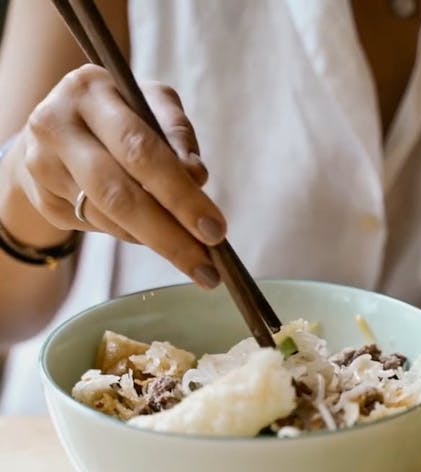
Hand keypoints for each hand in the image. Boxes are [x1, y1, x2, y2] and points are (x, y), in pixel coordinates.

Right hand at [14, 64, 225, 287]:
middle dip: (170, 237)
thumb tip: (196, 177)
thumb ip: (176, 134)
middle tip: (206, 268)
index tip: (214, 230)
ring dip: (155, 240)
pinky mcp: (44, 200)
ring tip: (191, 256)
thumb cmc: (117, 115)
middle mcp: (57, 125)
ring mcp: (44, 166)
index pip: (140, 149)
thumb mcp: (150, 106)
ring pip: (109, 218)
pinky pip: (98, 228)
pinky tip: (151, 233)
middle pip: (119, 194)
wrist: (52, 130)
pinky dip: (132, 234)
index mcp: (89, 91)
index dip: (180, 194)